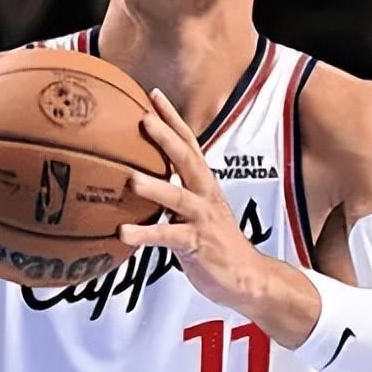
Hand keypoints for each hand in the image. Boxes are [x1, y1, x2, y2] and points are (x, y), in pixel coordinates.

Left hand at [118, 89, 268, 310]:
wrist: (248, 277)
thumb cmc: (214, 242)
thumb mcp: (193, 211)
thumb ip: (171, 193)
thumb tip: (136, 178)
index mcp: (203, 184)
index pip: (188, 143)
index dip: (172, 119)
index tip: (153, 95)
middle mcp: (204, 195)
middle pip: (186, 159)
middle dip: (166, 137)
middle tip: (144, 118)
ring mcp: (202, 219)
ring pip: (178, 198)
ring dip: (155, 187)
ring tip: (131, 178)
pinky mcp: (197, 245)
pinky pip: (169, 238)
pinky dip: (146, 234)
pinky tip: (123, 232)